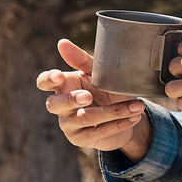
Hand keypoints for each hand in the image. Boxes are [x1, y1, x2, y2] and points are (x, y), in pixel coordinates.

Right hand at [37, 38, 151, 160]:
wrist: (122, 114)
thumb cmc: (105, 89)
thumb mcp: (97, 72)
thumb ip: (81, 59)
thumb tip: (62, 43)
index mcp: (63, 84)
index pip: (44, 82)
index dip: (47, 80)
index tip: (58, 76)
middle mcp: (61, 106)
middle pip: (54, 104)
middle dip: (71, 100)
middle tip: (88, 96)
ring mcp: (68, 124)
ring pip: (84, 117)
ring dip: (114, 111)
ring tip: (136, 105)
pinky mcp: (81, 139)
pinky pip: (98, 132)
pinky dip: (119, 123)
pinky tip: (134, 117)